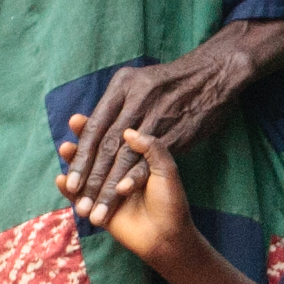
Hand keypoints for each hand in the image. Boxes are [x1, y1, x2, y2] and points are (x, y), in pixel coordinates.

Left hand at [53, 16, 283, 215]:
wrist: (214, 73)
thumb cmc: (174, 80)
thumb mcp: (140, 80)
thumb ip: (119, 103)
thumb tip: (96, 123)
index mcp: (122, 89)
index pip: (95, 129)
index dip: (81, 157)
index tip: (69, 182)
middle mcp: (134, 102)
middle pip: (105, 146)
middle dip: (89, 178)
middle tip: (78, 202)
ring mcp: (155, 117)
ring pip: (124, 156)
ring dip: (109, 186)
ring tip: (97, 209)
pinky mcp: (175, 132)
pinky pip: (150, 158)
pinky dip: (135, 175)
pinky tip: (122, 191)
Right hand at [61, 114, 194, 268]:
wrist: (168, 238)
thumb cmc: (171, 203)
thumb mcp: (167, 172)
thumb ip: (152, 150)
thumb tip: (128, 131)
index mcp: (134, 161)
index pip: (114, 138)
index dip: (101, 125)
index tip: (91, 112)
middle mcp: (117, 173)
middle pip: (95, 152)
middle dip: (83, 137)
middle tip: (74, 123)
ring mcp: (104, 190)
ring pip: (83, 172)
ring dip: (72, 160)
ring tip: (65, 148)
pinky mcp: (96, 209)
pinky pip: (78, 197)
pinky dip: (68, 189)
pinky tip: (62, 179)